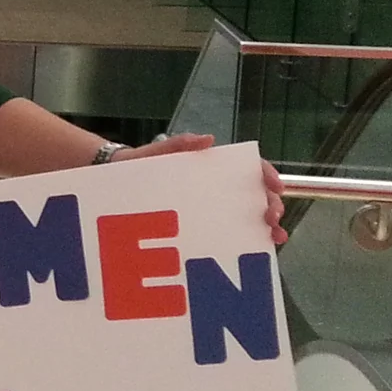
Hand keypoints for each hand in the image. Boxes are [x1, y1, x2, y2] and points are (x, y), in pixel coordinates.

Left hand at [107, 133, 288, 246]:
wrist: (114, 187)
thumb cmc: (139, 166)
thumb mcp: (156, 153)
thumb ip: (178, 145)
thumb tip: (208, 139)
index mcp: (212, 168)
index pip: (249, 168)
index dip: (268, 175)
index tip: (277, 187)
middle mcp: (218, 189)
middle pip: (255, 194)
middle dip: (270, 205)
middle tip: (272, 218)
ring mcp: (211, 208)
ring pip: (247, 217)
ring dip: (265, 227)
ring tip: (273, 238)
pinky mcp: (200, 226)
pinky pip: (226, 234)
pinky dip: (243, 242)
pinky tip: (254, 251)